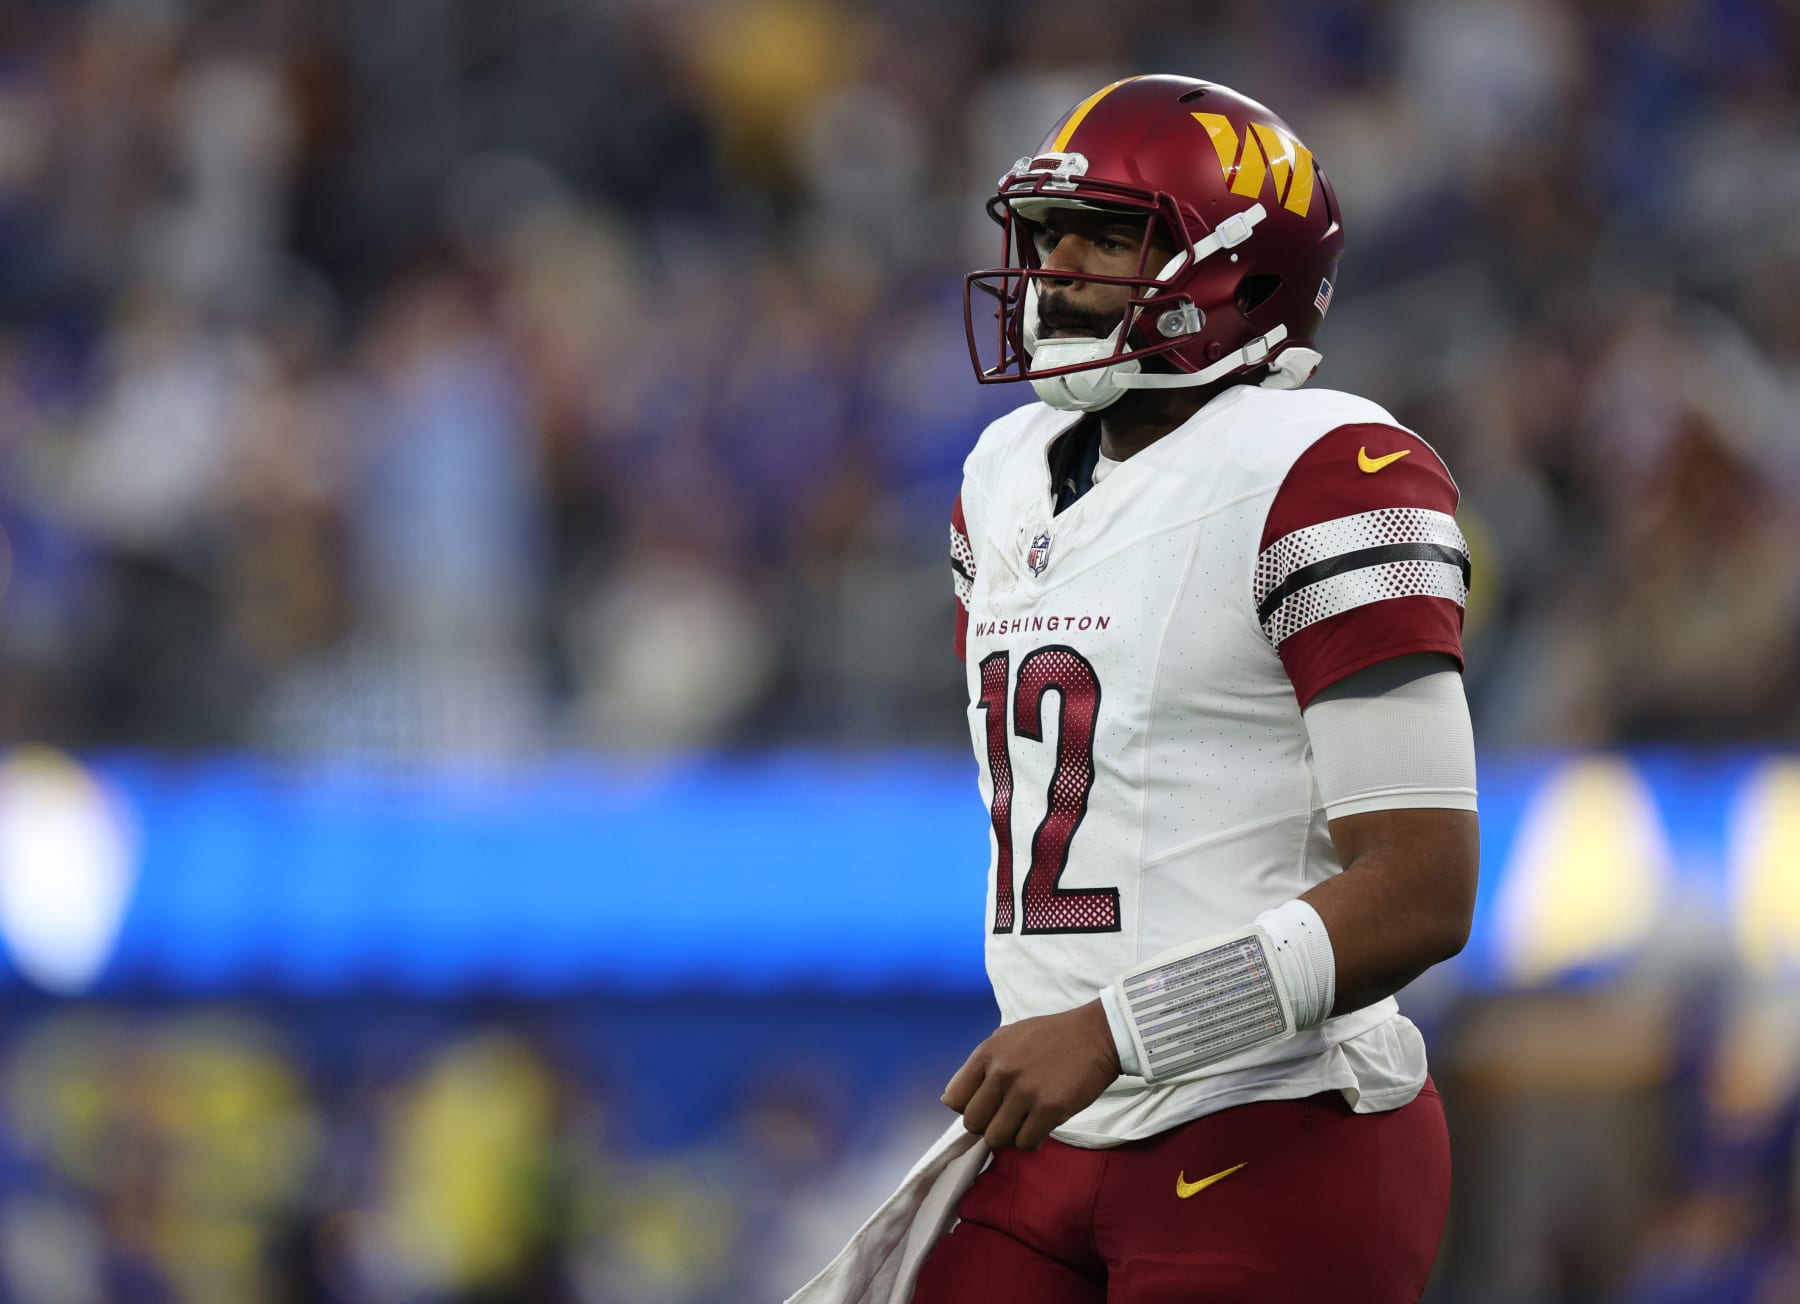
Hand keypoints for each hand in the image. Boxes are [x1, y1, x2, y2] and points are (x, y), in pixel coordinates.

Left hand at [941, 999, 1121, 1150]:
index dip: (968, 1108)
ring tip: (1023, 1125)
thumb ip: (982, 1064)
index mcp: (987, 1054)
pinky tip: (1039, 1128)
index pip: (953, 1099)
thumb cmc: (1051, 1036)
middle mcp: (1001, 1073)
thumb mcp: (1007, 1037)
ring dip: (1009, 1137)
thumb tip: (953, 1099)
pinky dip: (1030, 1142)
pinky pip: (1025, 1143)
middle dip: (987, 1126)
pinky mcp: (1050, 1109)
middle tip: (1006, 1119)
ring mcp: (1025, 1092)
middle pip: (973, 1124)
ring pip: (997, 1138)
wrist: (1096, 1035)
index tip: (986, 1107)